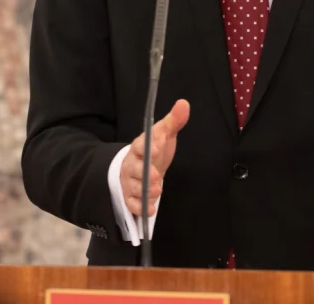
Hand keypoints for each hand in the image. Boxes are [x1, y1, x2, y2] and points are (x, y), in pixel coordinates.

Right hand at [121, 99, 189, 216]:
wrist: (143, 166)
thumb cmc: (155, 149)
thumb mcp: (165, 134)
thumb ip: (174, 121)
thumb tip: (184, 103)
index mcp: (140, 146)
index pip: (141, 144)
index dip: (148, 146)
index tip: (157, 147)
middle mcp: (132, 163)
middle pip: (135, 168)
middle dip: (145, 173)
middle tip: (157, 177)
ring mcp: (130, 180)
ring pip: (133, 186)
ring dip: (144, 190)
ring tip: (156, 192)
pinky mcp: (131, 196)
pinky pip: (131, 203)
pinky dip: (140, 207)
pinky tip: (149, 210)